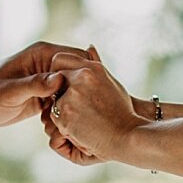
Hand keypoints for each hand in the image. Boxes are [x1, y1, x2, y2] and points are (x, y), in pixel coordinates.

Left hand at [0, 40, 79, 128]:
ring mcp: (50, 78)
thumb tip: (59, 79)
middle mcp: (49, 63)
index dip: (85, 75)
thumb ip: (34, 85)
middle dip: (83, 92)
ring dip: (76, 103)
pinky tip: (61, 123)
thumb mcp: (9, 92)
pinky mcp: (49, 94)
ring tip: (70, 120)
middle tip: (79, 112)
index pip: (75, 57)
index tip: (85, 96)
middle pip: (80, 73)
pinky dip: (67, 111)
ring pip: (76, 89)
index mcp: (42, 53)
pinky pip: (67, 100)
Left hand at [46, 47, 142, 164]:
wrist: (127, 135)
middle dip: (59, 92)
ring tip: (85, 121)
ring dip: (63, 111)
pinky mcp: (65, 113)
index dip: (57, 72)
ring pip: (54, 101)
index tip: (62, 85)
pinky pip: (55, 118)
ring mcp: (72, 94)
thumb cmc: (122, 111)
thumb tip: (89, 46)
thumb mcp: (112, 83)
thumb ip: (96, 65)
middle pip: (54, 79)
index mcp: (93, 68)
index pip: (60, 59)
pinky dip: (64, 126)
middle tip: (75, 107)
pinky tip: (82, 130)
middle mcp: (81, 77)